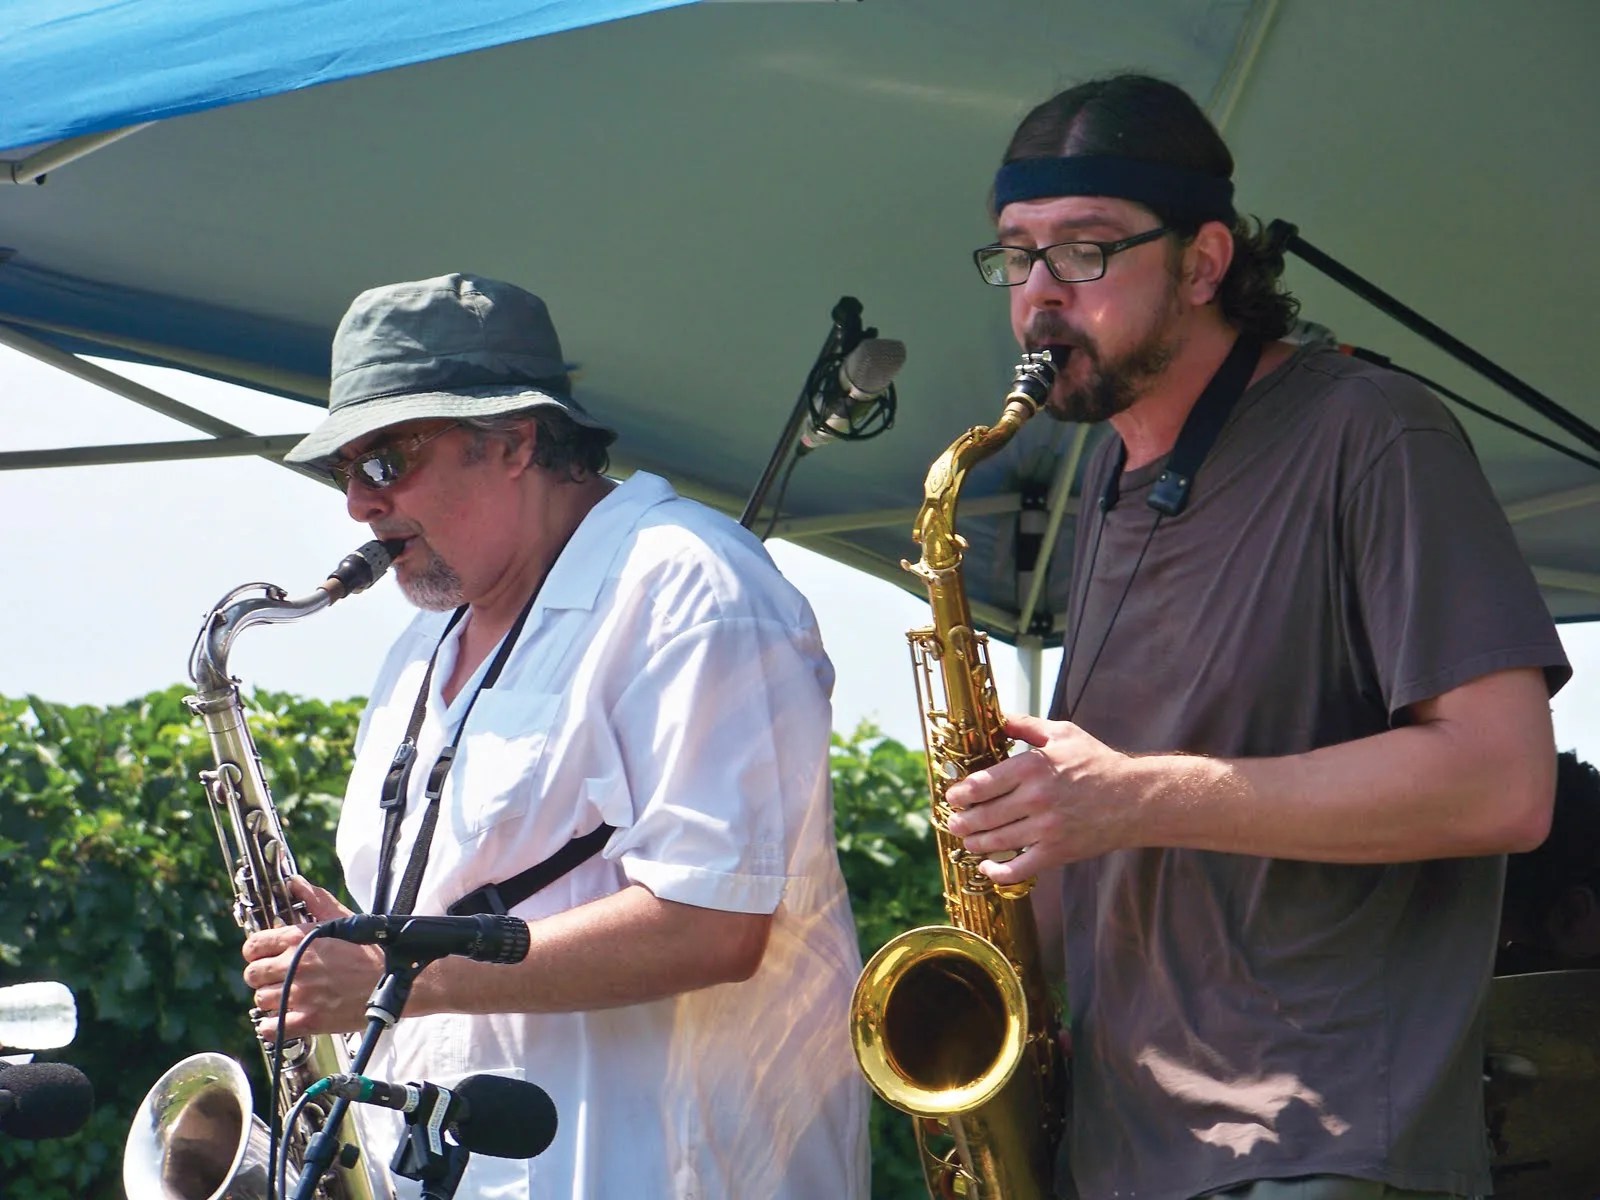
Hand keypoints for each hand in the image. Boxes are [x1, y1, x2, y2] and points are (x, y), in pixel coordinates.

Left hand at [241, 877, 381, 1039]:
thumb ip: (314, 900)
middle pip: (252, 975)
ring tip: (288, 996)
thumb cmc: (372, 949)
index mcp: (300, 938)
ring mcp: (300, 994)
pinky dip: (273, 1024)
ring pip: (261, 1000)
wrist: (397, 979)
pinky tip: (287, 1016)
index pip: (254, 945)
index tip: (264, 956)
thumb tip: (295, 882)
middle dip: (262, 975)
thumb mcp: (343, 919)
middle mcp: (295, 965)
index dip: (256, 951)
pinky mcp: (308, 1020)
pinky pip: (269, 1026)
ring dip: (272, 999)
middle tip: (276, 977)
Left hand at [943, 713, 1134, 882]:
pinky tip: (986, 867)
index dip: (960, 794)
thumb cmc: (1097, 762)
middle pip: (984, 815)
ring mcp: (1046, 829)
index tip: (953, 797)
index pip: (982, 784)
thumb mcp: (1062, 733)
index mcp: (1033, 767)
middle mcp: (1036, 799)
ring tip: (966, 839)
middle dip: (961, 821)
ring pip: (996, 842)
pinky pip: (1019, 868)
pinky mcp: (1056, 852)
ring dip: (974, 842)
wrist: (1134, 798)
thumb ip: (1026, 725)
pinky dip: (997, 872)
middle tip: (953, 822)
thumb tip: (997, 717)